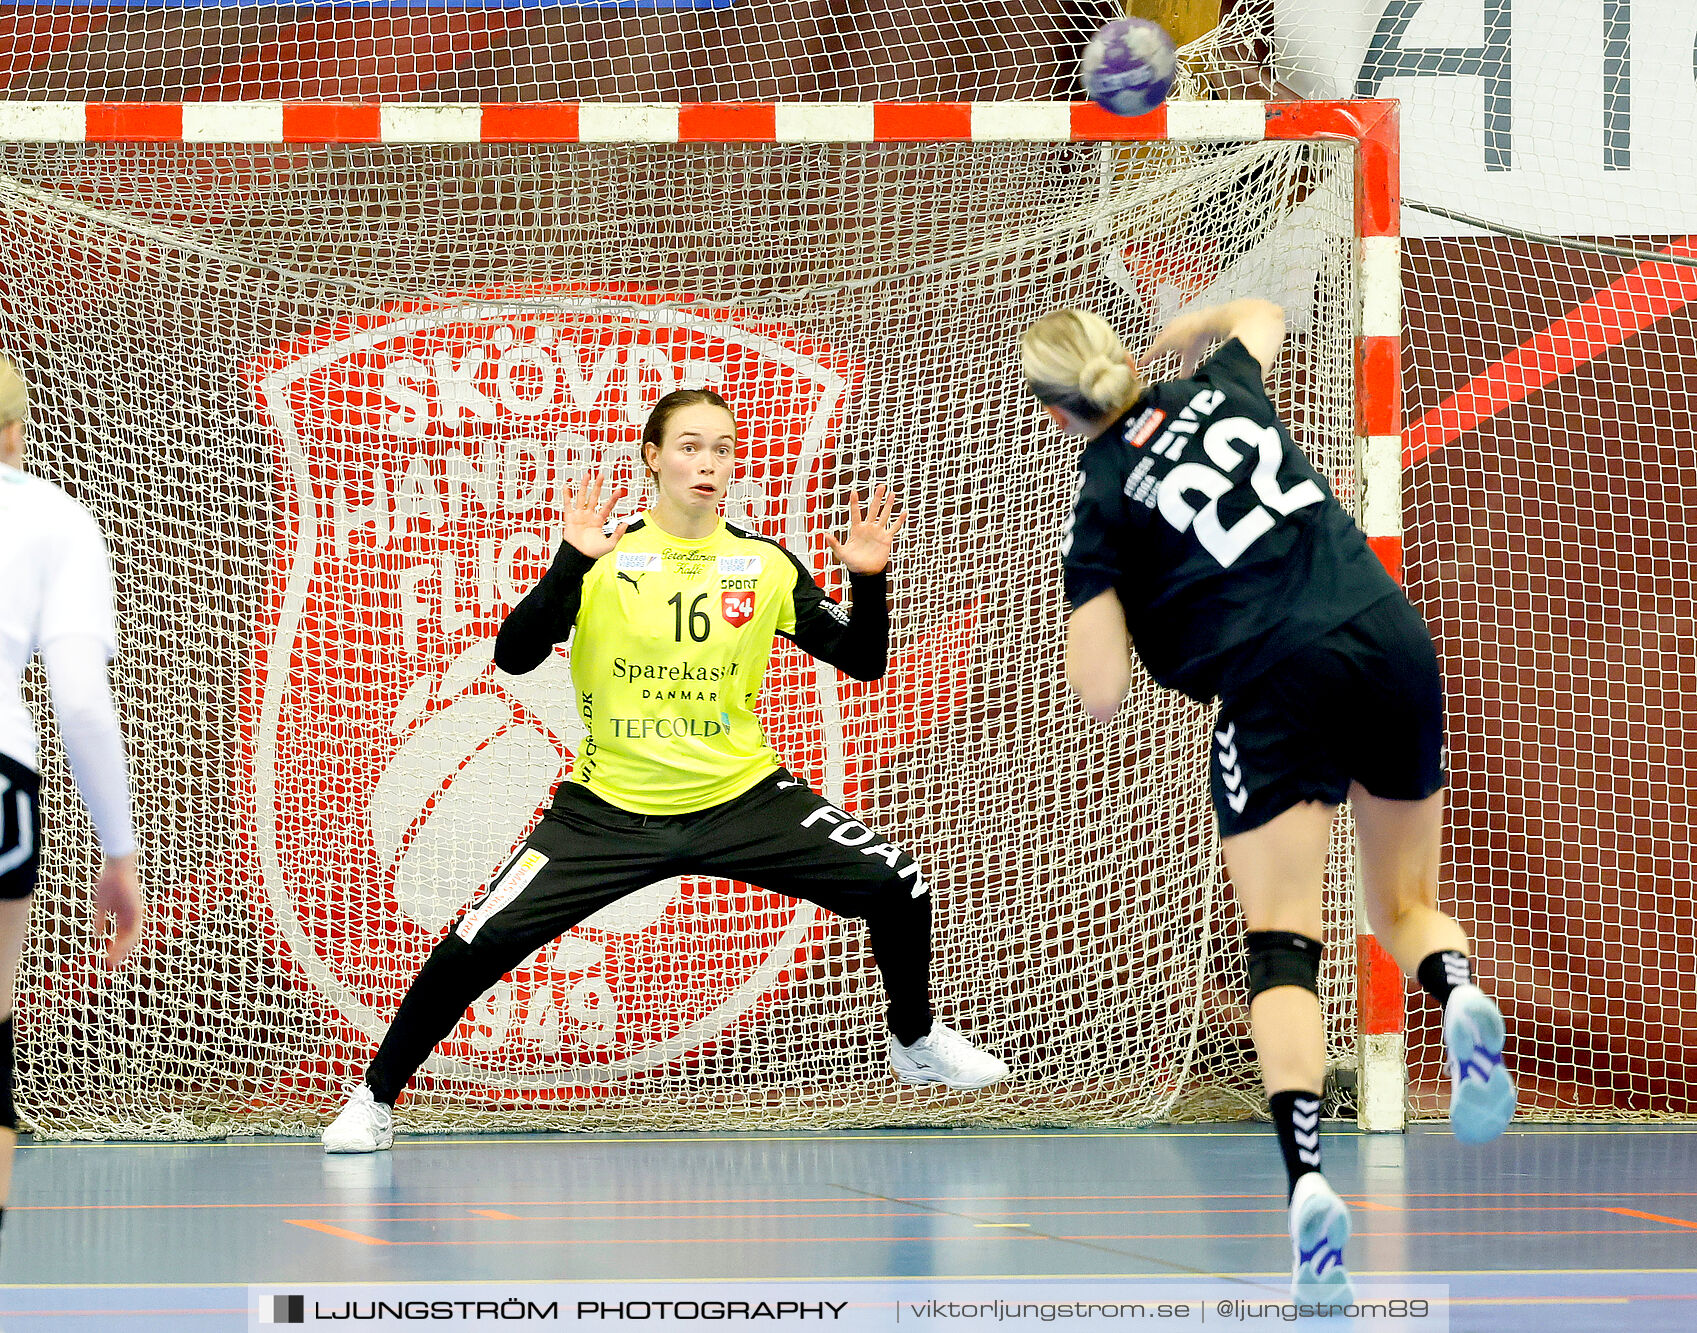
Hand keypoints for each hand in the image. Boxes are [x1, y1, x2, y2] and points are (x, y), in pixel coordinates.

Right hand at [94, 853, 142, 968]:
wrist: (117, 867)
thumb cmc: (109, 882)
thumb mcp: (102, 905)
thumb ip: (101, 919)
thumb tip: (97, 934)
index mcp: (125, 915)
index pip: (123, 936)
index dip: (117, 948)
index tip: (108, 960)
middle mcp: (132, 916)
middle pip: (128, 939)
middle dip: (119, 954)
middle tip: (110, 967)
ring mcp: (135, 913)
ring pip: (132, 938)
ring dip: (121, 951)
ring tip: (111, 963)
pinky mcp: (136, 910)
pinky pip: (132, 930)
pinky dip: (124, 941)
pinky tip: (115, 950)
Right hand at [561, 471, 628, 558]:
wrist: (579, 557)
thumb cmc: (593, 553)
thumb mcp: (610, 544)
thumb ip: (618, 533)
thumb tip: (626, 523)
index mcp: (599, 521)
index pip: (607, 507)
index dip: (613, 499)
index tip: (619, 491)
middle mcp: (589, 516)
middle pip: (594, 498)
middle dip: (598, 486)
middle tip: (601, 475)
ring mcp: (579, 516)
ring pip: (582, 498)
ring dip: (584, 486)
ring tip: (587, 475)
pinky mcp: (570, 518)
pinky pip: (568, 505)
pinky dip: (567, 495)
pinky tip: (567, 486)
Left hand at [825, 485, 906, 574]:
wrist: (866, 572)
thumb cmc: (852, 563)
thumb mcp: (841, 553)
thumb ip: (833, 544)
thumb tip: (824, 534)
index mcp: (857, 529)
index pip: (856, 513)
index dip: (854, 503)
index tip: (853, 491)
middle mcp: (868, 528)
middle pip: (873, 509)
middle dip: (877, 498)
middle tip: (881, 486)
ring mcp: (878, 532)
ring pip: (884, 515)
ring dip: (889, 505)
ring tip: (892, 494)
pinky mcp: (886, 539)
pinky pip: (894, 528)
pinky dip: (899, 521)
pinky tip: (904, 512)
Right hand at [1138, 308, 1221, 377]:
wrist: (1207, 322)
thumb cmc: (1196, 339)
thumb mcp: (1190, 358)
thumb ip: (1185, 369)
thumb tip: (1183, 378)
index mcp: (1164, 342)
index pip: (1151, 353)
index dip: (1145, 359)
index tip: (1140, 364)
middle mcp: (1166, 331)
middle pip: (1158, 342)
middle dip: (1157, 349)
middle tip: (1156, 354)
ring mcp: (1174, 323)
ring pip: (1167, 333)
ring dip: (1168, 339)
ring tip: (1173, 345)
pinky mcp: (1183, 318)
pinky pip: (1176, 327)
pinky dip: (1177, 332)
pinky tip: (1184, 335)